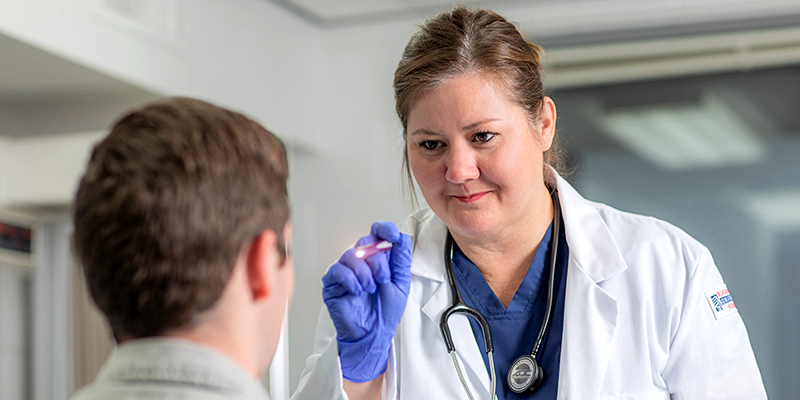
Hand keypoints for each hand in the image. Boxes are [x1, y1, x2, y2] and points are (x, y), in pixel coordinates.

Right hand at [322, 221, 411, 381]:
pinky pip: (338, 270)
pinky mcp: (332, 282)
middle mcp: (361, 261)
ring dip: (365, 273)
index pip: (377, 233)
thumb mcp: (400, 283)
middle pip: (365, 242)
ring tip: (370, 289)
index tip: (393, 235)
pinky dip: (351, 280)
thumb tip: (402, 237)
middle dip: (378, 260)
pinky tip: (358, 291)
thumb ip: (401, 260)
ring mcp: (345, 270)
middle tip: (383, 279)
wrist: (374, 333)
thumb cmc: (385, 311)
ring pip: (352, 255)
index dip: (384, 229)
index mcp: (377, 258)